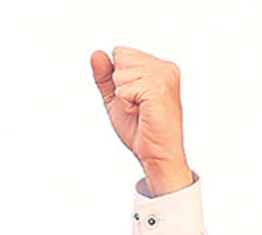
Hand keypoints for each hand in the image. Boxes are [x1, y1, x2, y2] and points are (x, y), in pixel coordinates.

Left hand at [90, 47, 192, 194]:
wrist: (155, 154)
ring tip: (140, 110)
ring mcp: (164, 76)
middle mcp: (166, 67)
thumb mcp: (116, 98)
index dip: (118, 79)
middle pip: (120, 59)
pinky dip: (124, 104)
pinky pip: (122, 90)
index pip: (121, 53)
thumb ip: (106, 76)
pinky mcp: (158, 89)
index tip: (133, 99)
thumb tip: (96, 53)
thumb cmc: (140, 129)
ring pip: (120, 74)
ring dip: (123, 97)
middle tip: (136, 106)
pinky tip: (140, 113)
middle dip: (119, 86)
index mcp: (160, 66)